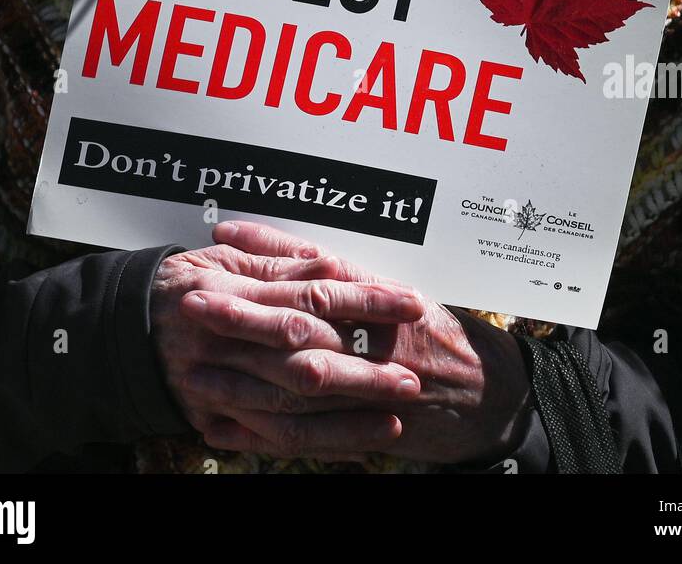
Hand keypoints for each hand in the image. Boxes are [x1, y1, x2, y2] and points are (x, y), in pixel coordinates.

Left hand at [190, 222, 532, 465]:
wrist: (490, 392)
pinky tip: (217, 428)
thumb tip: (295, 251)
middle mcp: (371, 341)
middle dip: (242, 315)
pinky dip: (259, 434)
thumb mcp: (400, 291)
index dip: (265, 257)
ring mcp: (366, 389)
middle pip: (298, 326)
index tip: (220, 245)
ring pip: (294, 385)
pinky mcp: (363, 430)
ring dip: (239, 378)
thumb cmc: (440, 334)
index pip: (315, 272)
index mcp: (378, 299)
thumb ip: (347, 273)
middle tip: (193, 302)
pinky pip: (304, 436)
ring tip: (190, 370)